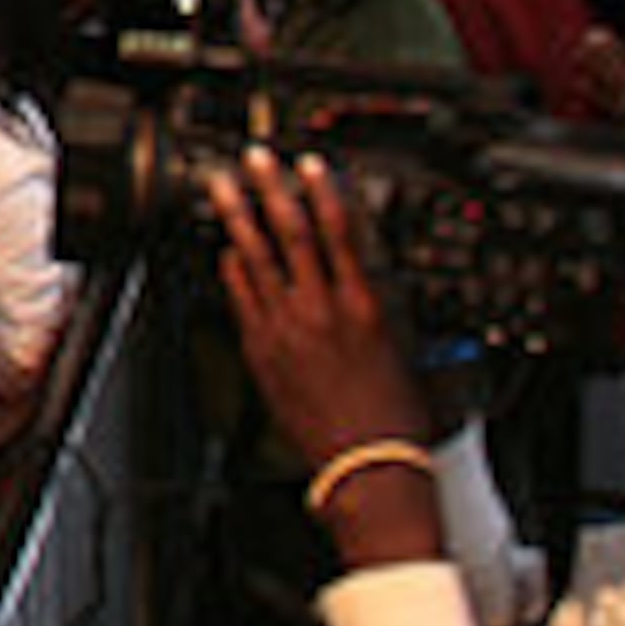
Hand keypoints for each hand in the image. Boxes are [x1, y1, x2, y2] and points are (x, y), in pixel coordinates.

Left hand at [210, 149, 434, 470]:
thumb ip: (375, 306)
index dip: (323, 194)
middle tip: (255, 160)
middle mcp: (320, 311)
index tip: (311, 166)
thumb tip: (362, 277)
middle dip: (271, 191)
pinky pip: (241, 299)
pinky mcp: (261, 351)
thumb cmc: (393, 416)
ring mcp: (284, 330)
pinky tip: (225, 252)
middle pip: (289, 235)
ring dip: (237, 220)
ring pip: (255, 260)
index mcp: (363, 306)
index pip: (340, 234)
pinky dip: (233, 271)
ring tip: (222, 190)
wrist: (366, 465)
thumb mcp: (402, 348)